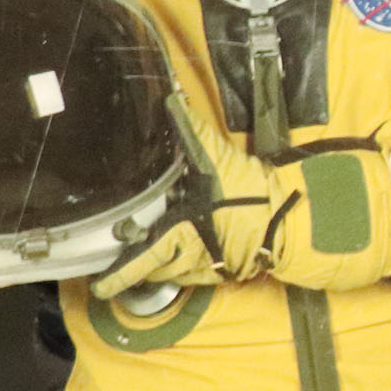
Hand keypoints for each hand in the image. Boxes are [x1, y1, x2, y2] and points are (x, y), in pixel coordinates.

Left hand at [92, 91, 272, 296]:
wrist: (292, 219)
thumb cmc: (252, 195)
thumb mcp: (220, 159)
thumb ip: (193, 132)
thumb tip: (172, 102)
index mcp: (184, 231)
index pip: (144, 258)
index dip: (120, 274)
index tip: (99, 288)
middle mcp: (194, 255)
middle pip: (157, 271)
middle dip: (136, 274)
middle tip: (116, 278)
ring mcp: (214, 266)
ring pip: (177, 275)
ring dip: (162, 270)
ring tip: (149, 264)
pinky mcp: (232, 269)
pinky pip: (201, 275)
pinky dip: (188, 270)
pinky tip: (188, 260)